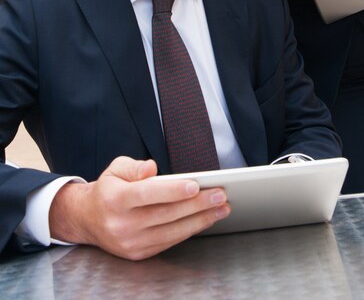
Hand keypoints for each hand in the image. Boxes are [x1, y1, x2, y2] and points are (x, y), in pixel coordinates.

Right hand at [49, 157, 229, 260]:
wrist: (87, 219)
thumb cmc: (108, 190)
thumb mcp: (116, 169)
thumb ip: (134, 166)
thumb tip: (152, 168)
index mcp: (115, 199)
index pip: (148, 193)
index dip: (173, 190)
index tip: (195, 184)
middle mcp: (122, 223)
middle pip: (166, 213)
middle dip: (197, 204)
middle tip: (220, 195)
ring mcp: (130, 242)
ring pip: (172, 230)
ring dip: (200, 219)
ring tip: (220, 208)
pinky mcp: (138, 253)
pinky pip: (169, 241)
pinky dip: (189, 230)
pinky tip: (204, 219)